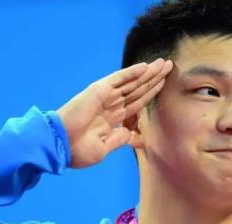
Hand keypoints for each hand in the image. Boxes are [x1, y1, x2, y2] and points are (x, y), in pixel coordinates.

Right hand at [56, 58, 172, 168]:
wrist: (61, 147)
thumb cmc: (78, 151)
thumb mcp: (105, 148)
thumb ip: (120, 139)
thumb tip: (134, 135)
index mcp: (113, 119)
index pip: (138, 103)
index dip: (151, 93)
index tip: (164, 85)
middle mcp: (111, 105)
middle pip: (138, 89)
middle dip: (155, 78)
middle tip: (170, 67)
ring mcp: (105, 97)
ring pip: (132, 82)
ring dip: (148, 73)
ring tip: (164, 63)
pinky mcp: (98, 91)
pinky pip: (118, 79)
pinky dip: (131, 72)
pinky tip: (145, 66)